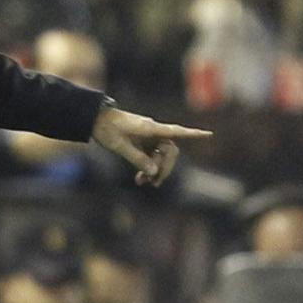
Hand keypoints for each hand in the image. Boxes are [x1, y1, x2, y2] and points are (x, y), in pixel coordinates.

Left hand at [90, 105, 210, 186]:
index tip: (209, 134)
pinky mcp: (141, 142)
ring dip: (155, 170)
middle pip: (170, 151)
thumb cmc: (107, 129)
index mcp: (150, 128)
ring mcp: (148, 137)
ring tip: (143, 183)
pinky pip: (151, 157)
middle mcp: (153, 132)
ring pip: (161, 156)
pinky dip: (147, 168)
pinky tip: (139, 179)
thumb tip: (153, 172)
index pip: (176, 131)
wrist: (94, 119)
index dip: (193, 134)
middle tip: (154, 183)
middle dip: (165, 168)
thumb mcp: (120, 146)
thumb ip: (138, 159)